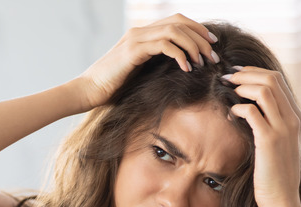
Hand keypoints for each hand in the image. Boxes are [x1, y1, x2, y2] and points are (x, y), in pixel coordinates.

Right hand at [72, 13, 218, 110]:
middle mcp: (139, 32)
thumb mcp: (138, 73)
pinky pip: (164, 45)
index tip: (212, 45)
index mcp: (142, 34)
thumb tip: (179, 69)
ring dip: (194, 46)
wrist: (88, 91)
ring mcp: (135, 39)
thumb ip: (154, 65)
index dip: (197, 30)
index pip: (176, 21)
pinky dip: (179, 54)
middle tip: (213, 56)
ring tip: (203, 62)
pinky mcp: (133, 51)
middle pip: (179, 22)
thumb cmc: (111, 87)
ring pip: (174, 31)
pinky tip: (186, 68)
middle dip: (201, 37)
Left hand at [225, 66, 300, 206]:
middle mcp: (292, 118)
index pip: (278, 80)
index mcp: (295, 116)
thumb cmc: (274, 172)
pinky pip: (252, 112)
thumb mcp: (277, 143)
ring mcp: (283, 128)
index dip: (254, 72)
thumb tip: (250, 107)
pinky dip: (237, 108)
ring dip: (241, 86)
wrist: (281, 197)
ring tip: (226, 90)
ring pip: (264, 90)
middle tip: (226, 77)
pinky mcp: (269, 140)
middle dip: (246, 73)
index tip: (236, 73)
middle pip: (272, 79)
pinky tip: (229, 114)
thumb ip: (270, 123)